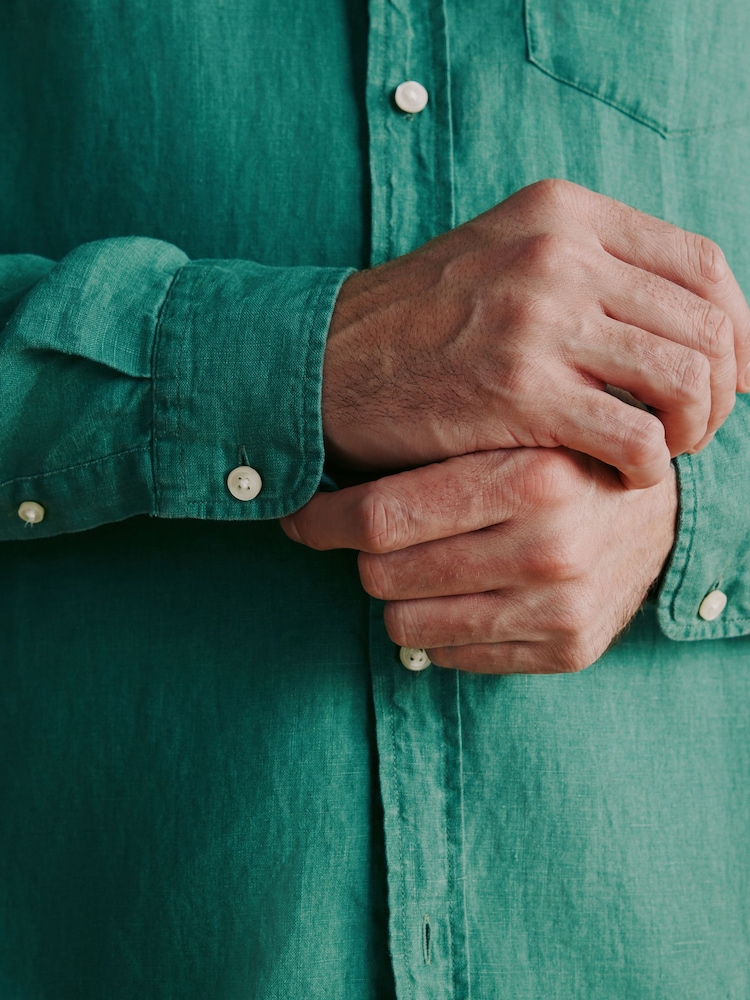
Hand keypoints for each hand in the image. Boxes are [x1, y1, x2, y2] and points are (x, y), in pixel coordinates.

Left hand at [280, 448, 677, 672]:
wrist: (657, 508)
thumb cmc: (557, 461)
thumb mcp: (506, 433)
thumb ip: (426, 451)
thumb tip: (308, 486)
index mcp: (531, 477)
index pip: (381, 517)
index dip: (320, 521)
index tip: (298, 515)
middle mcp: (551, 547)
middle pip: (382, 575)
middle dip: (364, 557)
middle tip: (376, 537)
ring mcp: (562, 607)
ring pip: (405, 625)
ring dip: (399, 597)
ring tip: (424, 565)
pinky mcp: (569, 650)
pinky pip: (450, 657)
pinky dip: (439, 630)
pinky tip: (464, 596)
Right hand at [323, 179, 749, 487]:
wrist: (328, 360)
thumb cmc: (422, 322)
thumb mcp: (507, 257)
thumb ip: (591, 269)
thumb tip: (686, 318)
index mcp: (564, 213)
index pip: (701, 264)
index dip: (739, 326)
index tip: (737, 373)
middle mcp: (559, 253)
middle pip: (705, 324)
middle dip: (721, 389)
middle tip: (697, 425)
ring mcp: (538, 319)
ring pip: (685, 379)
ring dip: (694, 428)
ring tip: (666, 450)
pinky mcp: (519, 392)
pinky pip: (635, 436)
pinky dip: (649, 466)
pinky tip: (625, 475)